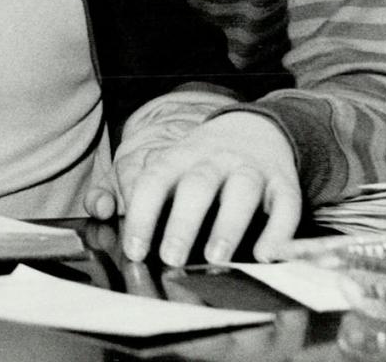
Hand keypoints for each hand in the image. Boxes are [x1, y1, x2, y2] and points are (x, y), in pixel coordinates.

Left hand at [112, 111, 300, 265]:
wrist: (256, 128)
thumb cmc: (202, 160)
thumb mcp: (170, 164)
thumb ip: (137, 190)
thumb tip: (100, 211)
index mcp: (180, 156)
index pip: (155, 181)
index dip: (143, 214)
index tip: (134, 250)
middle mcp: (215, 159)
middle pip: (197, 185)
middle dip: (183, 222)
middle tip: (171, 257)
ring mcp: (251, 169)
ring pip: (241, 191)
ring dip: (228, 225)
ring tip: (215, 257)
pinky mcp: (284, 182)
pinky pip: (285, 205)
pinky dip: (277, 231)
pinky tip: (265, 255)